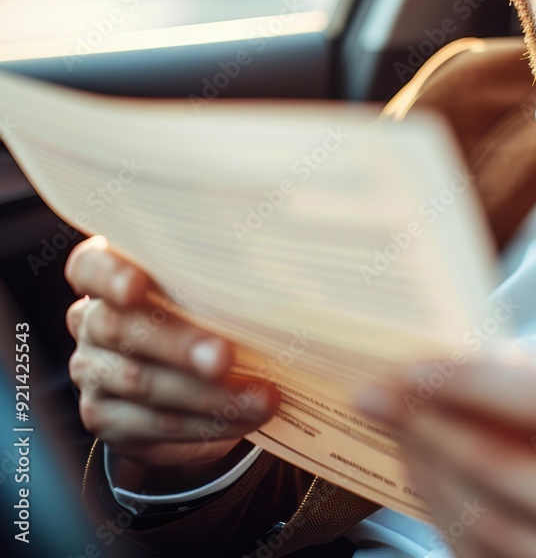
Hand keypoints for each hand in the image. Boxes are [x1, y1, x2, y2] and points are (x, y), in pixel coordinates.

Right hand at [65, 235, 278, 476]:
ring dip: (207, 397)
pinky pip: (153, 428)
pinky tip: (241, 422)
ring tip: (260, 400)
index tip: (138, 286)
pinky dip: (204, 427)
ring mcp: (93, 372)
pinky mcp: (107, 419)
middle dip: (179, 346)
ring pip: (143, 385)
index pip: (89, 267)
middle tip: (226, 358)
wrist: (185, 372)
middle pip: (122, 329)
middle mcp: (91, 321)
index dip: (109, 275)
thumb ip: (222, 277)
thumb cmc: (204, 308)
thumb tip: (286, 274)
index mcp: (108, 274)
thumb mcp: (209, 285)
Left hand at [356, 358, 535, 557]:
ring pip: (492, 522)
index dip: (477, 380)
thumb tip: (500, 357)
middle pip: (513, 461)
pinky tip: (427, 485)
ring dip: (429, 472)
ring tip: (394, 434)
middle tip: (376, 394)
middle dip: (431, 422)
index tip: (416, 363)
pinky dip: (449, 520)